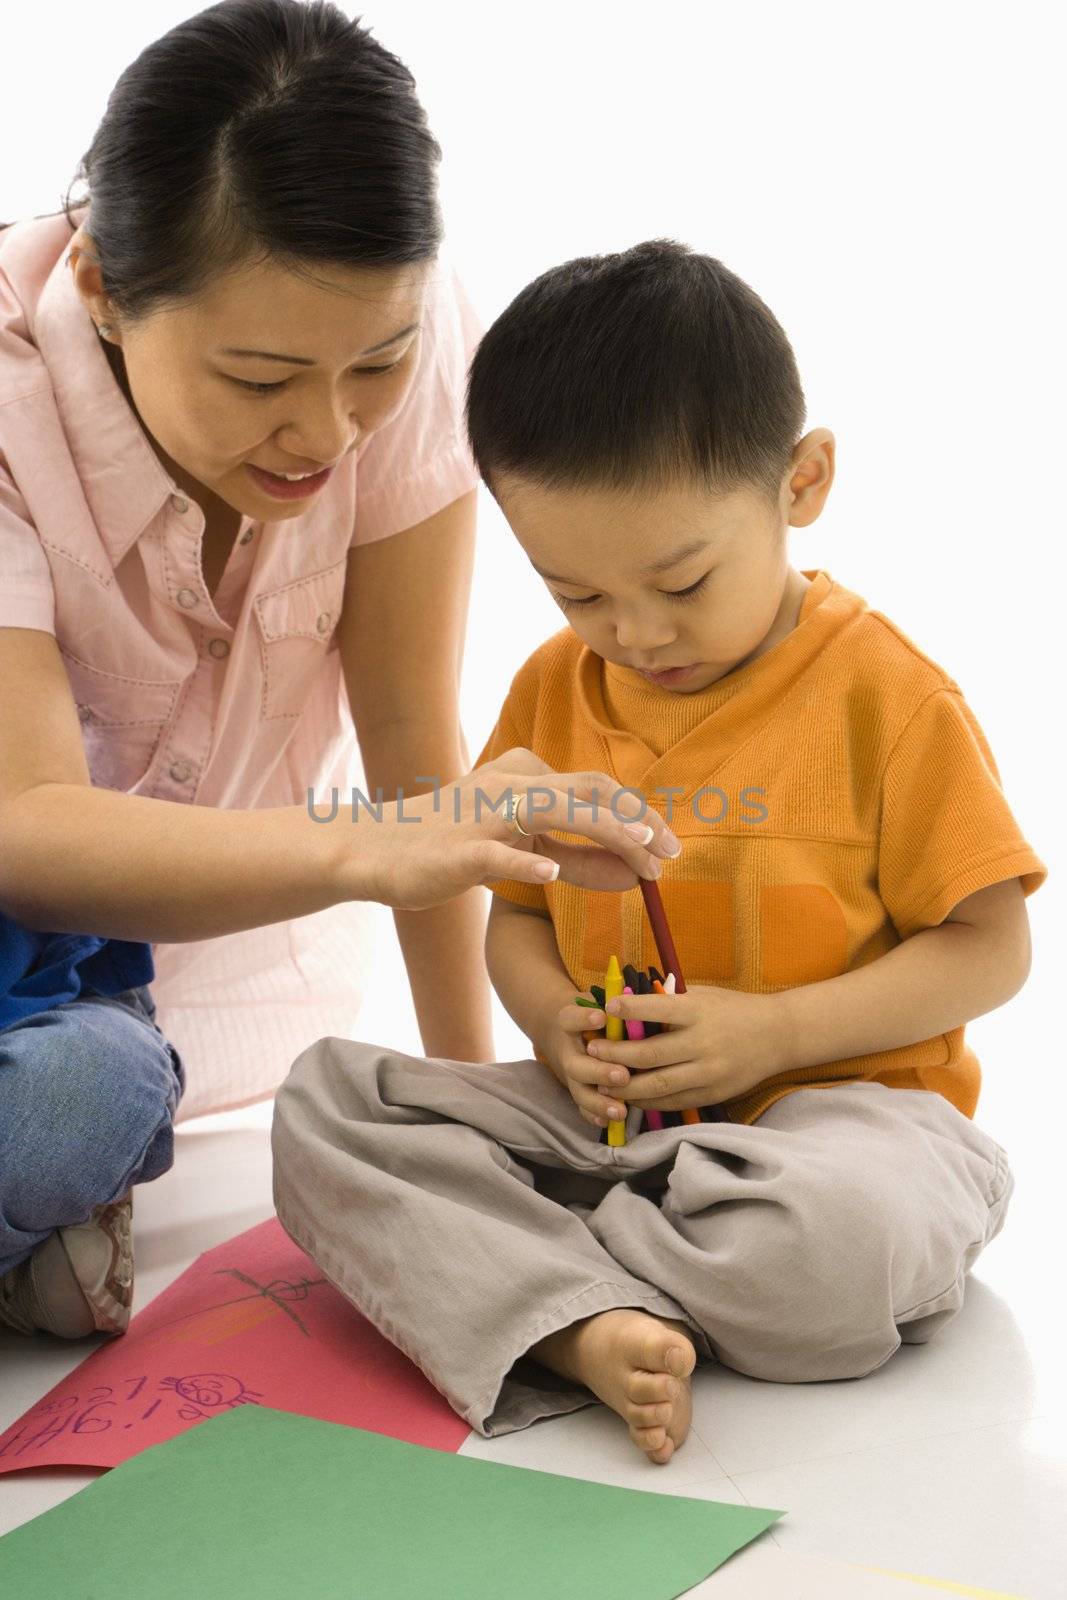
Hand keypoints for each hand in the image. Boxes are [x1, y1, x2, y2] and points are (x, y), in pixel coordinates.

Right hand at [353, 747, 681, 910]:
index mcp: (528, 777)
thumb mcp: (525, 850)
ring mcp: (484, 814)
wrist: (379, 850)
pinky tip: (550, 873)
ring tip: (640, 855)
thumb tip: (638, 874)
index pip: (598, 790)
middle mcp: (512, 785)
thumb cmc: (455, 848)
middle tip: (671, 856)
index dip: (641, 818)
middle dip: (637, 822)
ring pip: (554, 810)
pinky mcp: (459, 848)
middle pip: (589, 791)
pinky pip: (497, 851)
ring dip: (603, 831)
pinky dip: (525, 860)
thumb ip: (580, 860)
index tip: (670, 851)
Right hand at [537, 996, 634, 1129]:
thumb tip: (649, 1002)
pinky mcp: (577, 1090)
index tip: (601, 1018)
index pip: (570, 1019)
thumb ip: (618, 1004)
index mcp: (569, 1022)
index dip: (583, 1019)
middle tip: (622, 1075)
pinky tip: (611, 1123)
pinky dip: (595, 1116)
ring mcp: (571, 1074)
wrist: (566, 1032)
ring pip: (579, 1091)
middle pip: (576, 1064)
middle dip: (599, 1072)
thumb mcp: (600, 1002)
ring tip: (620, 1110)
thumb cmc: (595, 1013)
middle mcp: (568, 1050)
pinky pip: (582, 1107)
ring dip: (599, 1102)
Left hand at [583, 985, 786, 1110]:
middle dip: (615, 1055)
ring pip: (657, 1086)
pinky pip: (672, 1102)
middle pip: (649, 1054)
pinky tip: (629, 1096)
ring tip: (601, 1081)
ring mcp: (708, 1073)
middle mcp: (703, 1043)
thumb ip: (670, 1002)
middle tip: (592, 1052)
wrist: (778, 1036)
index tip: (606, 1008)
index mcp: (699, 1012)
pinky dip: (647, 1101)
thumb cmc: (734, 1009)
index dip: (628, 1009)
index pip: (657, 1009)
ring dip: (624, 1086)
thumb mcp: (704, 996)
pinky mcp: (711, 1094)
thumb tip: (627, 1005)